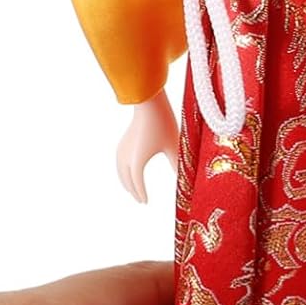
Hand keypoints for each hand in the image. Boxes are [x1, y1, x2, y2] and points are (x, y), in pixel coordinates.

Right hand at [116, 88, 178, 202]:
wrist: (148, 102)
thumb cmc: (162, 122)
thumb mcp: (173, 146)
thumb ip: (177, 165)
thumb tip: (185, 180)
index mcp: (138, 160)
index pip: (138, 184)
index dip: (141, 194)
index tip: (146, 202)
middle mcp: (126, 156)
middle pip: (127, 179)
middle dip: (133, 190)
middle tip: (140, 199)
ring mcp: (123, 148)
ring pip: (121, 171)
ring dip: (126, 181)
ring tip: (132, 189)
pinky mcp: (123, 142)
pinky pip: (120, 162)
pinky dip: (123, 170)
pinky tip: (128, 170)